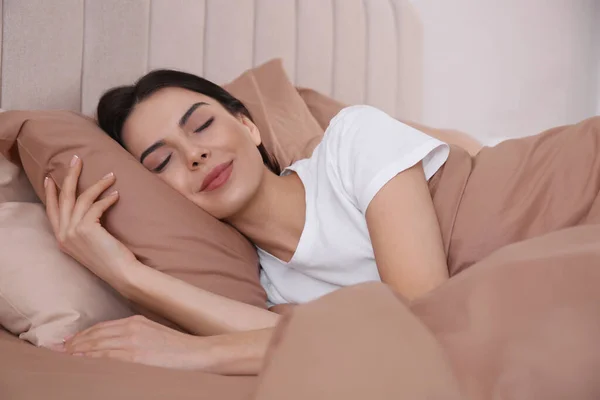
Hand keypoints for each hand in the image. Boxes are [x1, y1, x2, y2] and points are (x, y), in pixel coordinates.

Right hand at [45, 155, 136, 288]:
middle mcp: (63, 235)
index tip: (49, 177)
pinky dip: (107, 198)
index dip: (49, 193)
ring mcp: (72, 232)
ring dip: (97, 184)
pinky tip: (116, 194)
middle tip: (77, 159)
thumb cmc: (111, 258)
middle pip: (63, 198)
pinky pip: (96, 206)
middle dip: (70, 176)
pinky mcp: (86, 228)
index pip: (51, 210)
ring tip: (111, 175)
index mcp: (61, 238)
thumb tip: (89, 207)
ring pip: (81, 198)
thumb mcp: (90, 242)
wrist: (121, 273)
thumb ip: (82, 228)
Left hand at [62, 315, 207, 369]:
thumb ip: (135, 334)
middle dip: (74, 342)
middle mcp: (131, 328)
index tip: (68, 341)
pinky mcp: (136, 356)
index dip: (82, 334)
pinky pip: (106, 357)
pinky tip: (79, 359)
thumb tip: (115, 343)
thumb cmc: (177, 346)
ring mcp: (133, 342)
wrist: (197, 353)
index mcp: (135, 321)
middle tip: (57, 349)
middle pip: (95, 334)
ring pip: (97, 344)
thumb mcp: (154, 332)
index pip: (101, 327)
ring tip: (63, 355)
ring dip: (77, 350)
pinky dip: (90, 357)